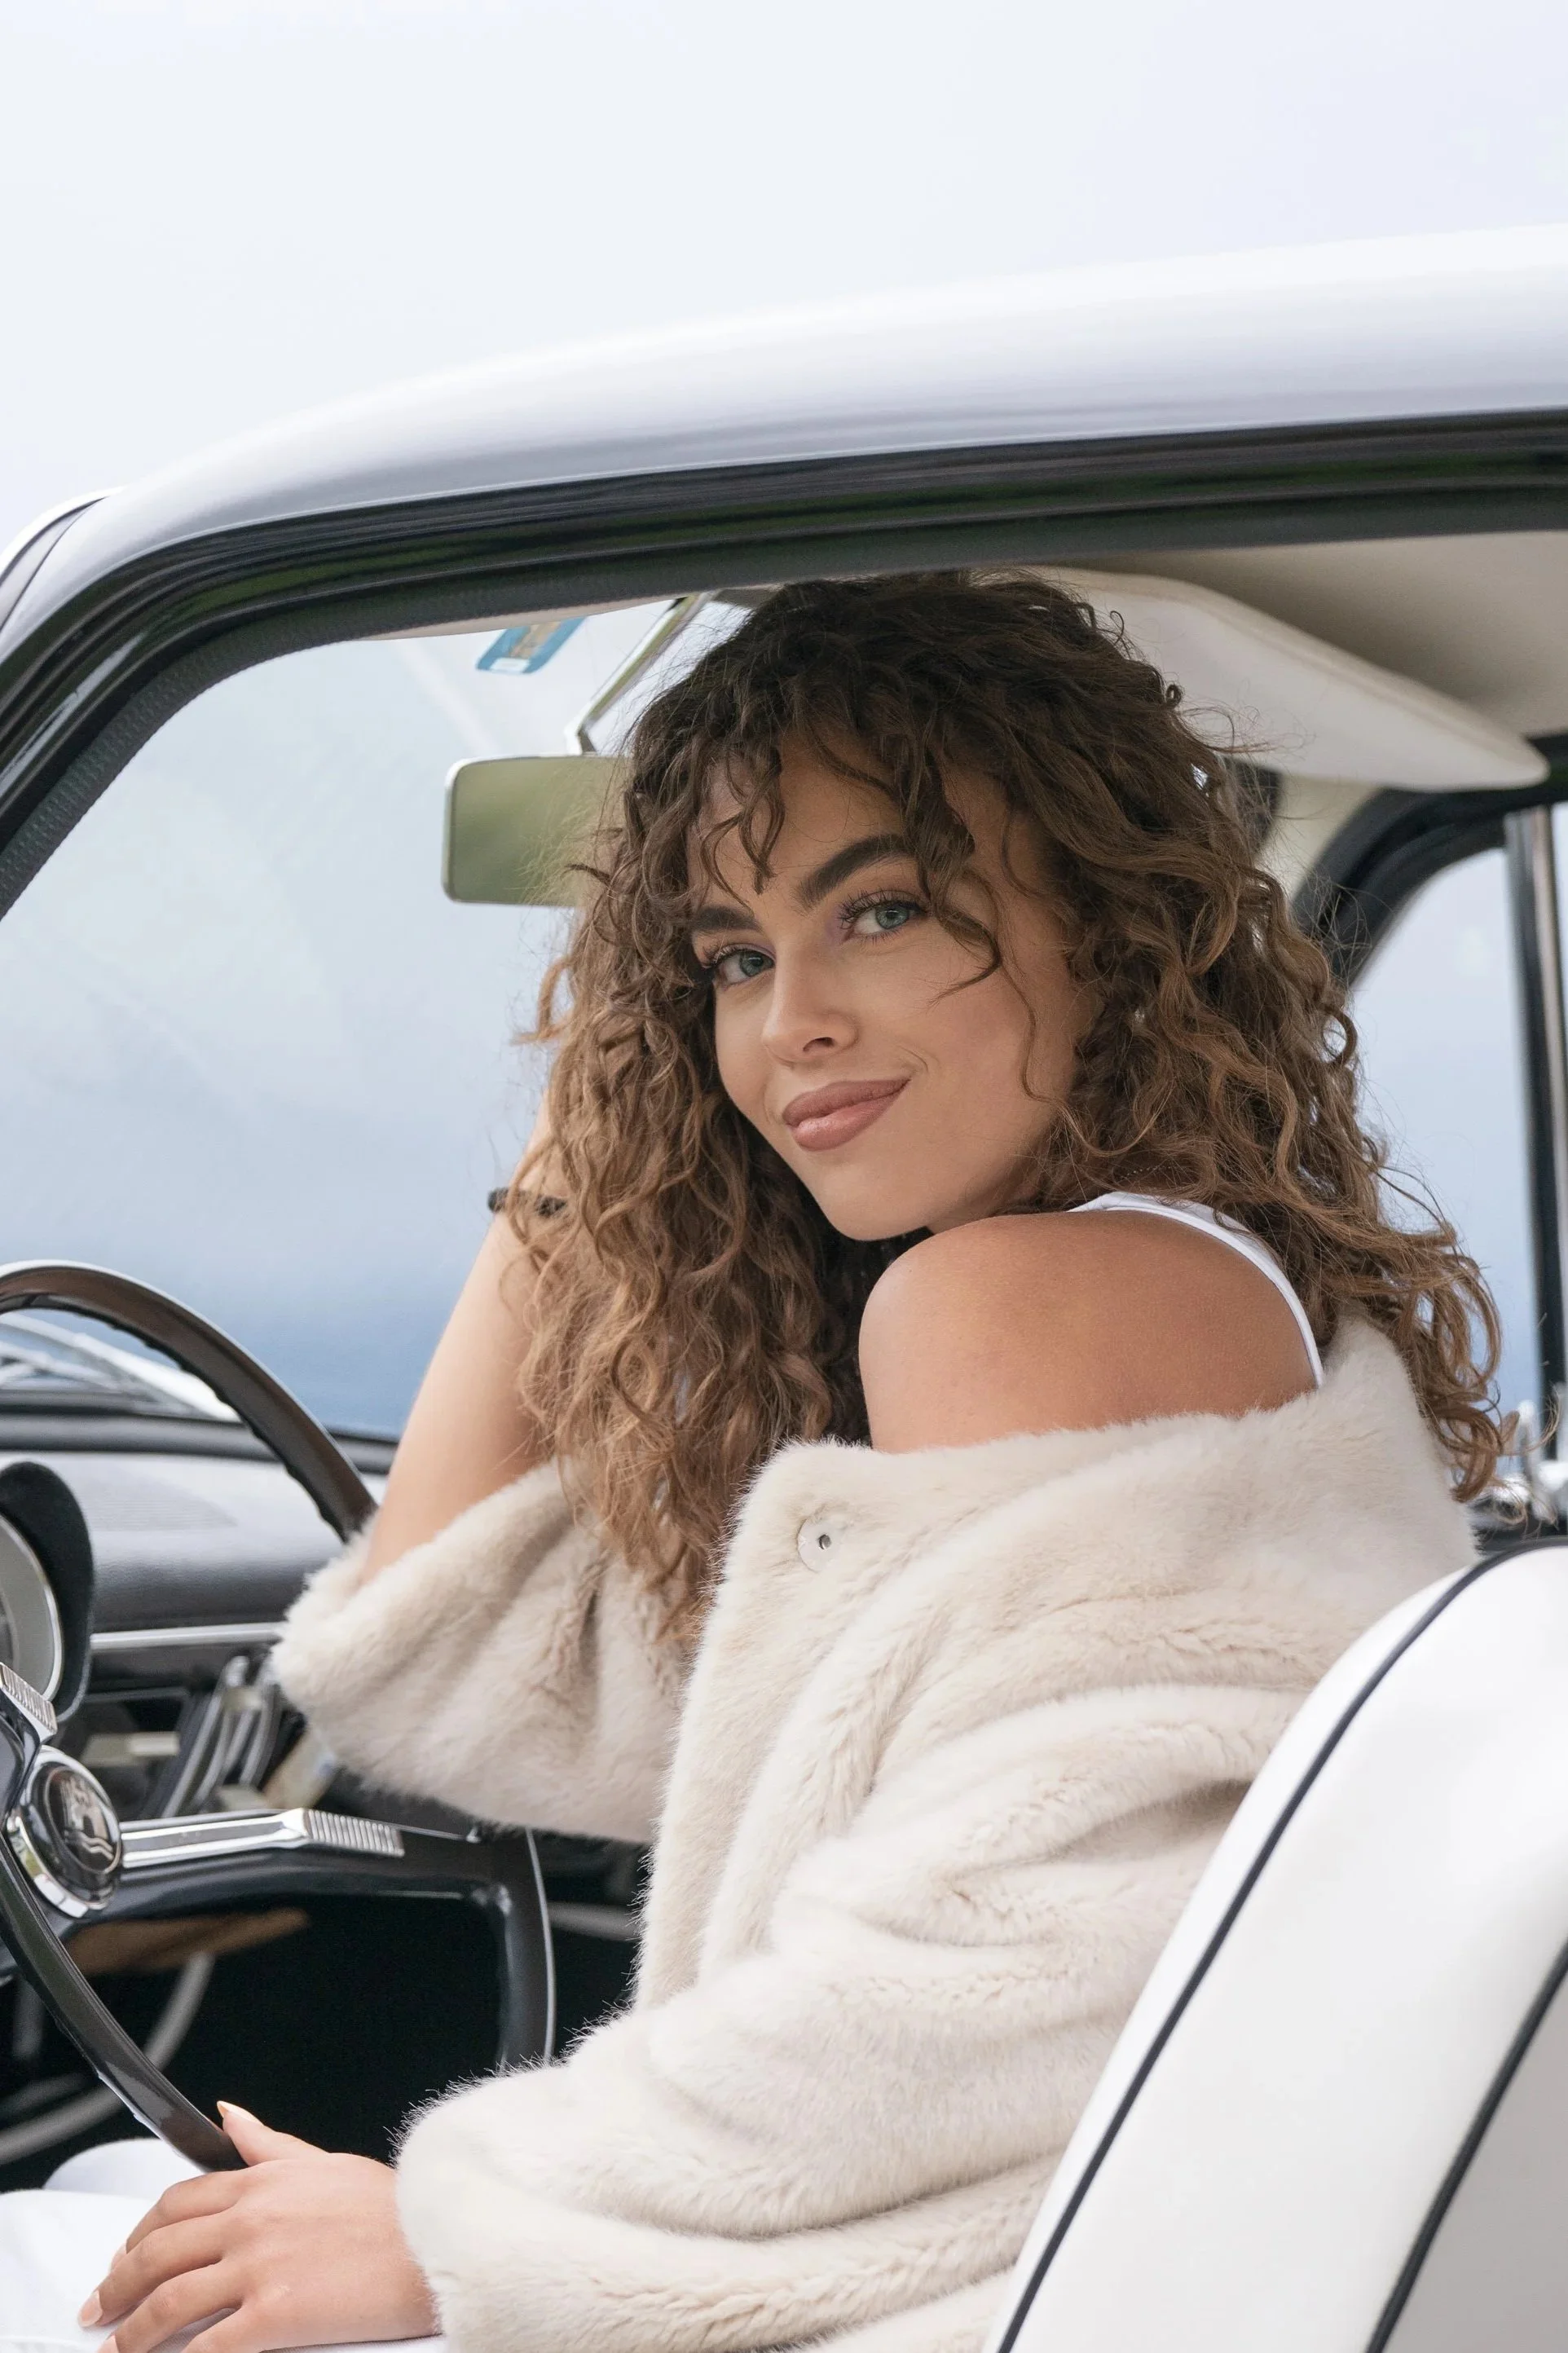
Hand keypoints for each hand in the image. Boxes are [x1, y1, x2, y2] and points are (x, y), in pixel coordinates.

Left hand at [80, 2102, 437, 2352]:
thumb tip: (230, 2116)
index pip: (175, 2205)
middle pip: (157, 2254)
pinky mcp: (274, 2316)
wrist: (439, 2241)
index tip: (121, 2260)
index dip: (136, 2236)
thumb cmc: (394, 2209)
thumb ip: (270, 2145)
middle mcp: (250, 2220)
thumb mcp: (327, 2163)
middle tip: (98, 2310)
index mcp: (261, 2181)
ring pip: (167, 2303)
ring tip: (116, 2348)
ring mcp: (259, 2267)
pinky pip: (206, 2348)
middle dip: (116, 2286)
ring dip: (130, 2332)